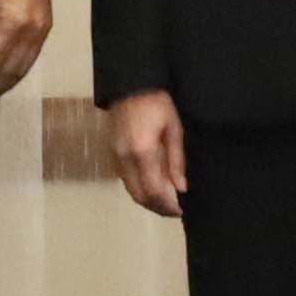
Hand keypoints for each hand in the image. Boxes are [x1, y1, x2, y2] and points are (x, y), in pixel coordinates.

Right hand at [103, 90, 188, 217]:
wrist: (130, 85)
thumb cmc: (157, 103)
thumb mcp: (174, 128)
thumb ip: (176, 160)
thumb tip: (181, 188)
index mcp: (142, 152)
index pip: (154, 190)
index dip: (168, 205)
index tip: (182, 209)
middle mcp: (125, 159)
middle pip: (140, 196)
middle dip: (159, 207)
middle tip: (176, 210)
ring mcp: (115, 158)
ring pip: (131, 191)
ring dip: (149, 200)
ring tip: (167, 201)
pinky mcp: (112, 154)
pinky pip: (126, 181)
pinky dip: (140, 189)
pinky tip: (154, 186)